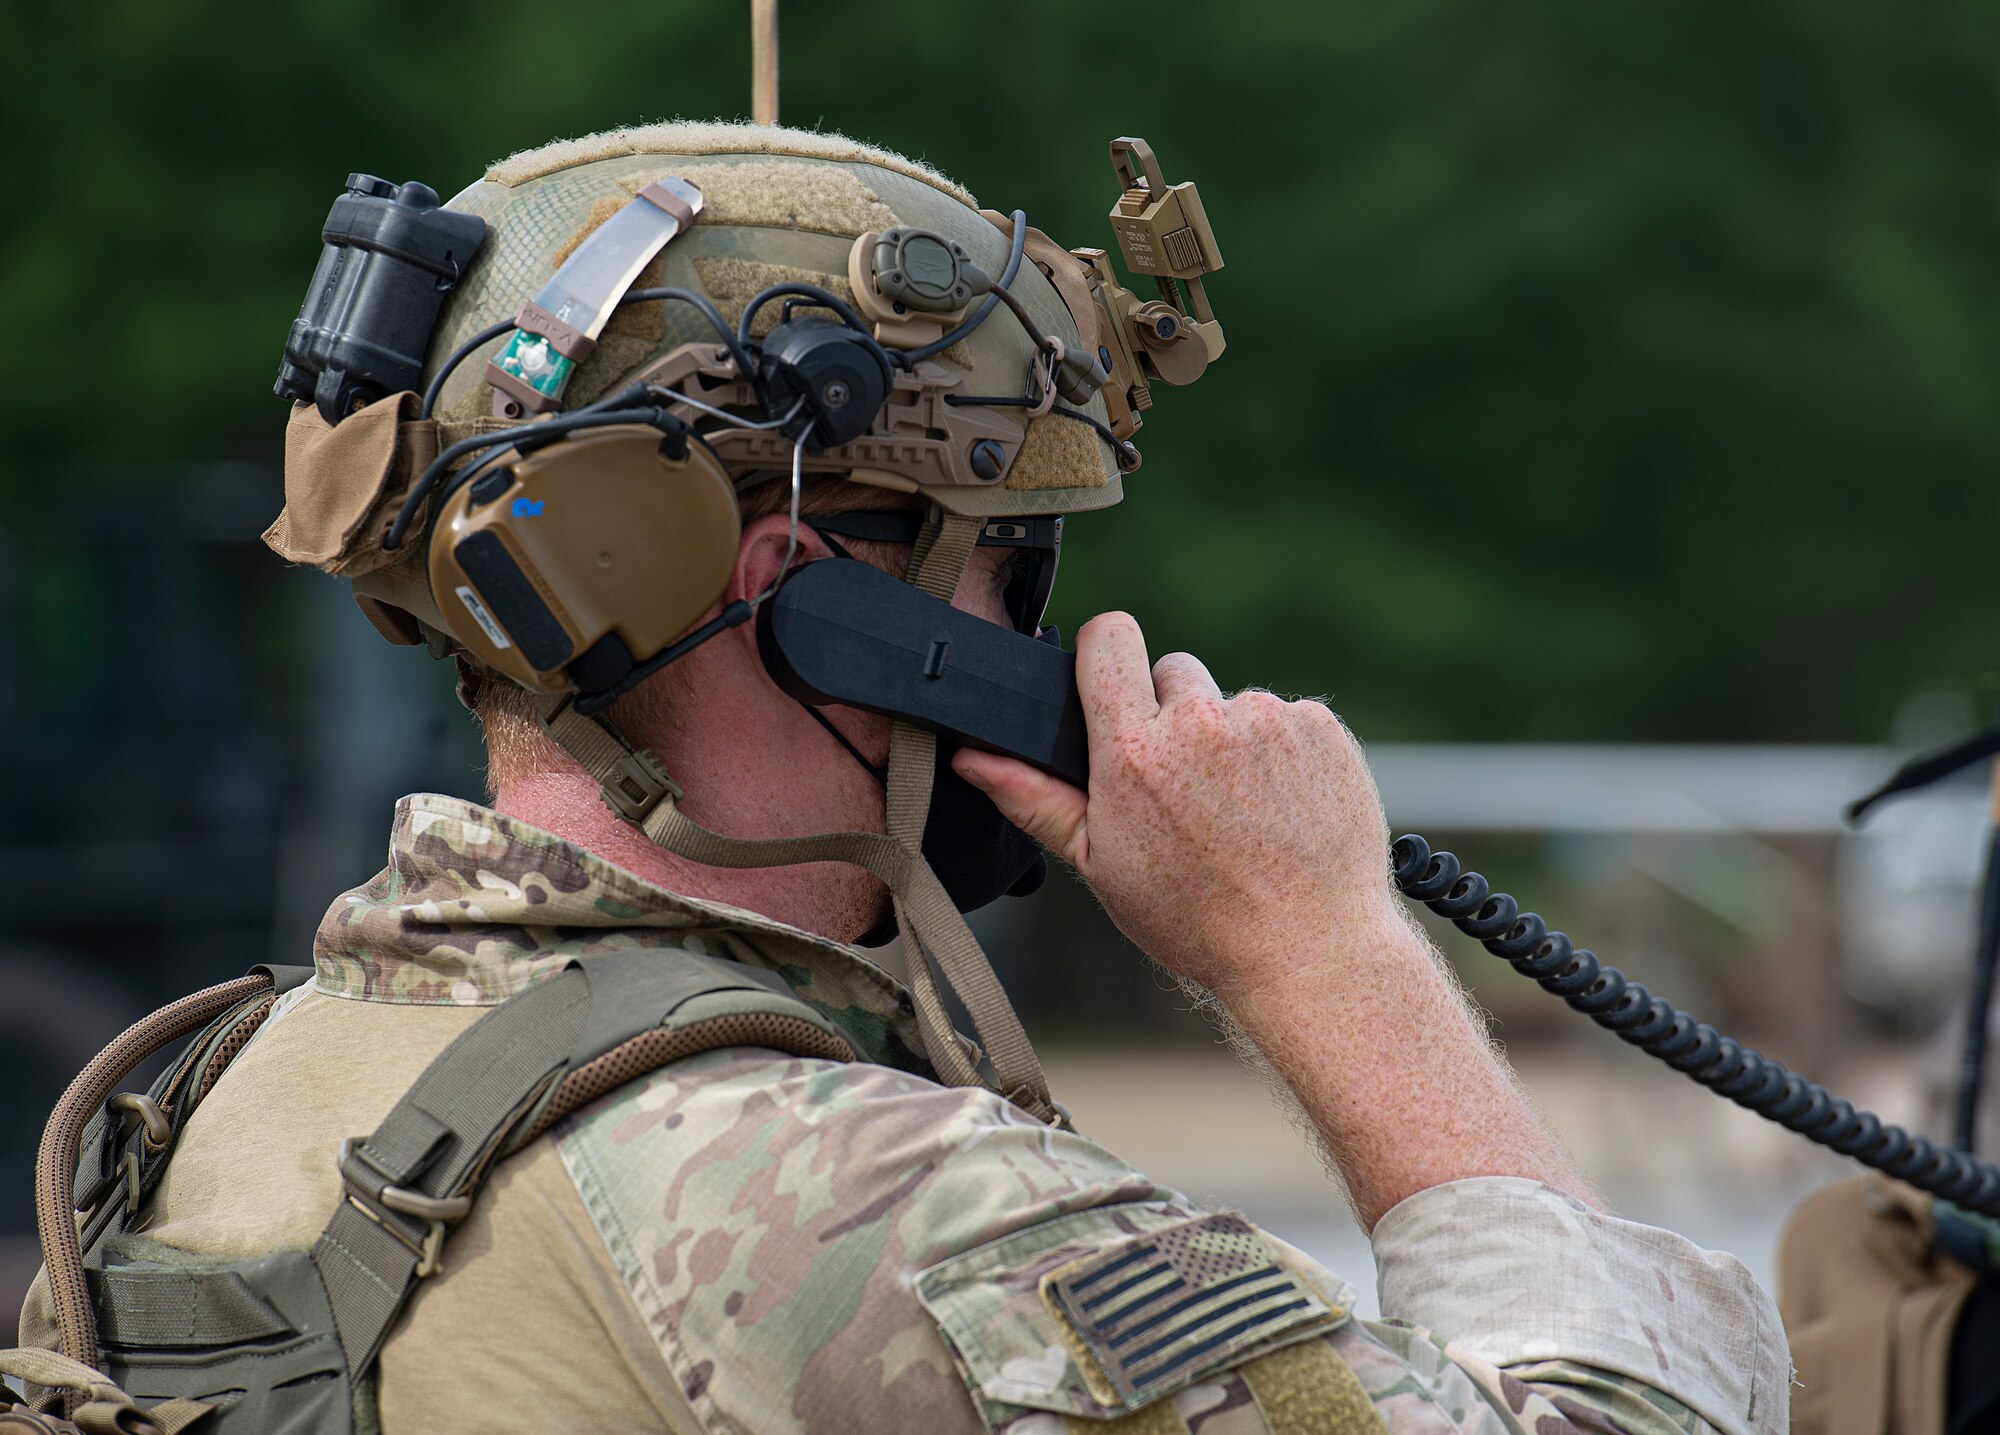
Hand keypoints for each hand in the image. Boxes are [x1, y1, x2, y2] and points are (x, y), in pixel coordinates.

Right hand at [952, 612, 1398, 1000]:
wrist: (1310, 949)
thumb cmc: (1197, 918)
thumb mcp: (1100, 865)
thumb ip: (1034, 799)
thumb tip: (972, 756)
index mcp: (1134, 750)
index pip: (1109, 638)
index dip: (1106, 655)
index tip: (1112, 685)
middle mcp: (1201, 721)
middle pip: (1173, 672)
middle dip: (1173, 716)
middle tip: (1187, 789)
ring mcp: (1267, 720)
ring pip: (1234, 703)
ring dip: (1233, 741)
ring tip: (1242, 813)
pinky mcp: (1321, 728)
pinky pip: (1289, 719)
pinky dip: (1286, 755)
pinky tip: (1284, 810)